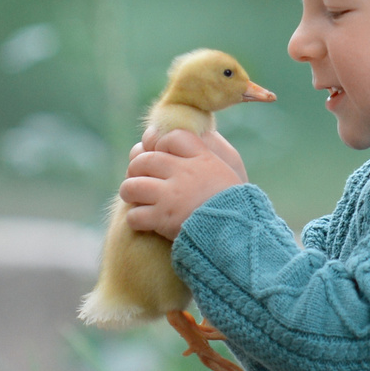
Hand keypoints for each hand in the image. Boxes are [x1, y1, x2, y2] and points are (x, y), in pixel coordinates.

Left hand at [119, 128, 246, 237]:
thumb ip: (208, 154)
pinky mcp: (163, 219)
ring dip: (130, 192)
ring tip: (136, 199)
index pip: (171, 137)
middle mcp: (183, 173)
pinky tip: (144, 222)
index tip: (161, 154)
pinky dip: (136, 219)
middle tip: (140, 179)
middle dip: (137, 168)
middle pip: (144, 159)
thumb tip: (187, 142)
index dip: (161, 144)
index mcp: (201, 158)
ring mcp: (171, 195)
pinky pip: (135, 214)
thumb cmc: (236, 204)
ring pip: (132, 186)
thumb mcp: (229, 170)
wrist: (239, 233)